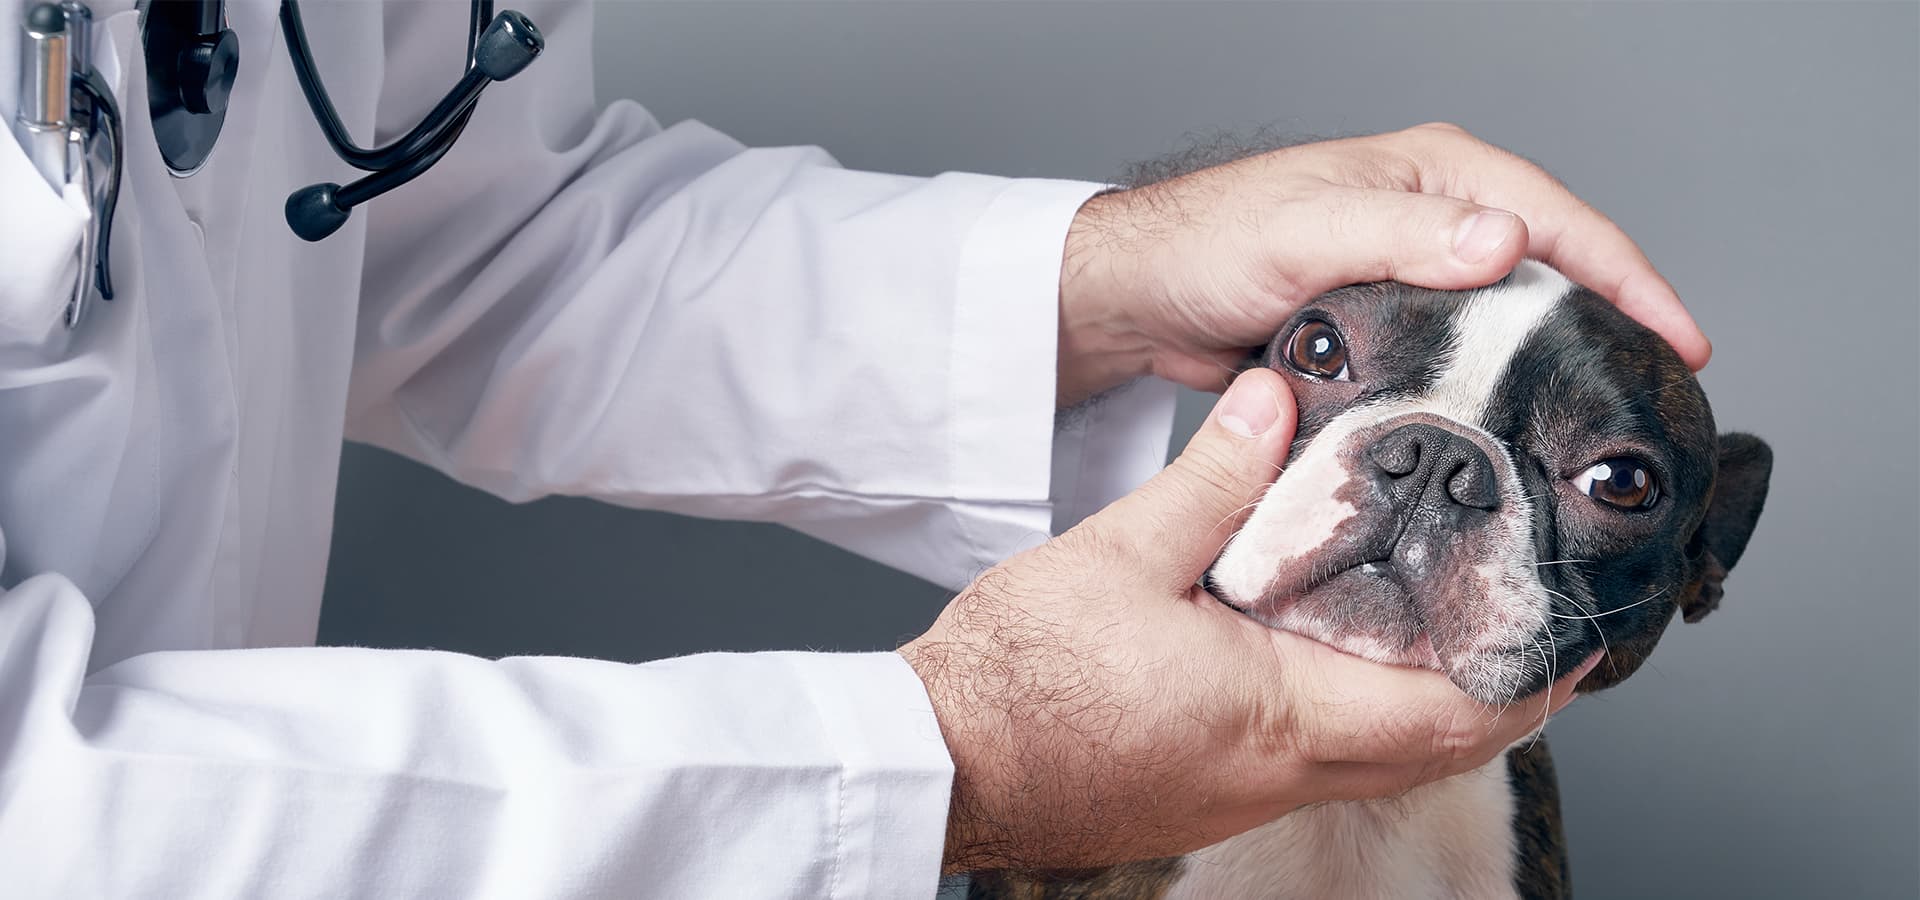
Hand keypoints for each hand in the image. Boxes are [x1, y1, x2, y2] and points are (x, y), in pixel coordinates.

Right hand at [899, 370, 1597, 873]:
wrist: (942, 760)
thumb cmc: (1017, 677)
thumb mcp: (1119, 554)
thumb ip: (1213, 478)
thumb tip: (1272, 399)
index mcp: (1279, 711)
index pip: (1452, 714)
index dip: (1532, 680)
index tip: (1580, 639)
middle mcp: (1281, 769)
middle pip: (1437, 752)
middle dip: (1504, 699)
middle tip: (1541, 635)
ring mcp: (1246, 794)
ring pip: (1382, 764)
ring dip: (1437, 713)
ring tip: (1460, 641)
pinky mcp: (1210, 796)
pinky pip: (1325, 767)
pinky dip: (1368, 723)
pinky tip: (1344, 668)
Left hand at [1053, 122, 1709, 404]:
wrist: (1143, 297)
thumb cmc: (1211, 243)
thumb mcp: (1308, 231)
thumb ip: (1402, 235)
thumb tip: (1505, 242)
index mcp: (1439, 174)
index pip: (1564, 222)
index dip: (1631, 282)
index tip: (1681, 345)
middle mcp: (1437, 220)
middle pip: (1554, 276)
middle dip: (1613, 331)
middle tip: (1658, 402)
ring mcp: (1415, 278)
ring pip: (1511, 326)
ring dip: (1558, 370)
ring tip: (1606, 429)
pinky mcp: (1390, 333)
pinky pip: (1463, 363)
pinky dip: (1495, 394)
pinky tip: (1518, 438)